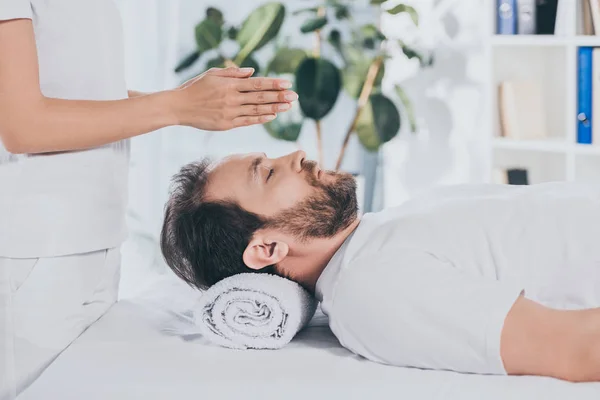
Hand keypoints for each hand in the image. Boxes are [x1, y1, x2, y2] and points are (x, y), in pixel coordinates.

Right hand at [170, 66, 297, 130]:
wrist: (179, 107)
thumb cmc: (196, 88)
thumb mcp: (213, 74)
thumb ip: (233, 72)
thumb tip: (253, 71)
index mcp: (229, 84)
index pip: (256, 83)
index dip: (273, 83)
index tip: (287, 83)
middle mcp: (231, 98)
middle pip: (260, 97)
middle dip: (278, 96)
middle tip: (294, 96)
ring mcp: (230, 112)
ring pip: (256, 109)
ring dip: (274, 108)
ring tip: (288, 107)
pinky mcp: (226, 124)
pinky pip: (247, 121)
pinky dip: (260, 118)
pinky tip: (272, 115)